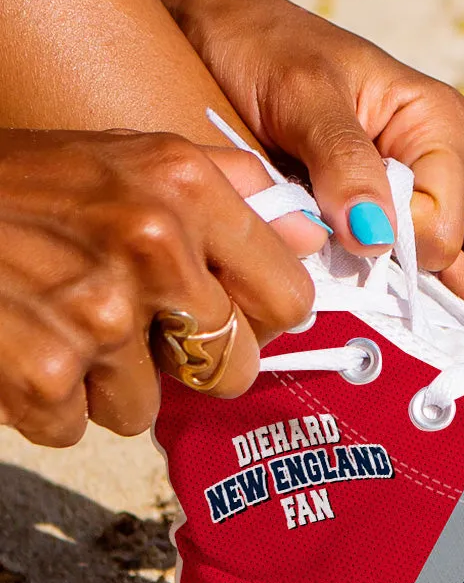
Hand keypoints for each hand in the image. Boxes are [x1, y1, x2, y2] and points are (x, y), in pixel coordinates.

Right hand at [0, 128, 316, 446]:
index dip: (262, 320)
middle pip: (233, 367)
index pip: (289, 297)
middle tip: (139, 331)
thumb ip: (230, 190)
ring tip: (59, 322)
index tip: (234, 319)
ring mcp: (98, 313)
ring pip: (150, 405)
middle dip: (191, 363)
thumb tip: (314, 233)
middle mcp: (152, 245)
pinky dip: (49, 404)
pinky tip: (22, 346)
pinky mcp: (45, 374)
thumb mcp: (129, 156)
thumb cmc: (19, 184)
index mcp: (186, 187)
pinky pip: (81, 427)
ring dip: (107, 381)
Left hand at [188, 0, 463, 326]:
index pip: (460, 238)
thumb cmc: (263, 49)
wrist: (227, 35)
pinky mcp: (411, 232)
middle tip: (389, 288)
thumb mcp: (300, 93)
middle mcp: (458, 176)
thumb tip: (379, 239)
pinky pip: (447, 291)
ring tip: (368, 287)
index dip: (411, 256)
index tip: (354, 240)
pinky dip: (412, 306)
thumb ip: (344, 163)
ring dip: (443, 308)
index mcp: (444, 132)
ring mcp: (442, 208)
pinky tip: (359, 287)